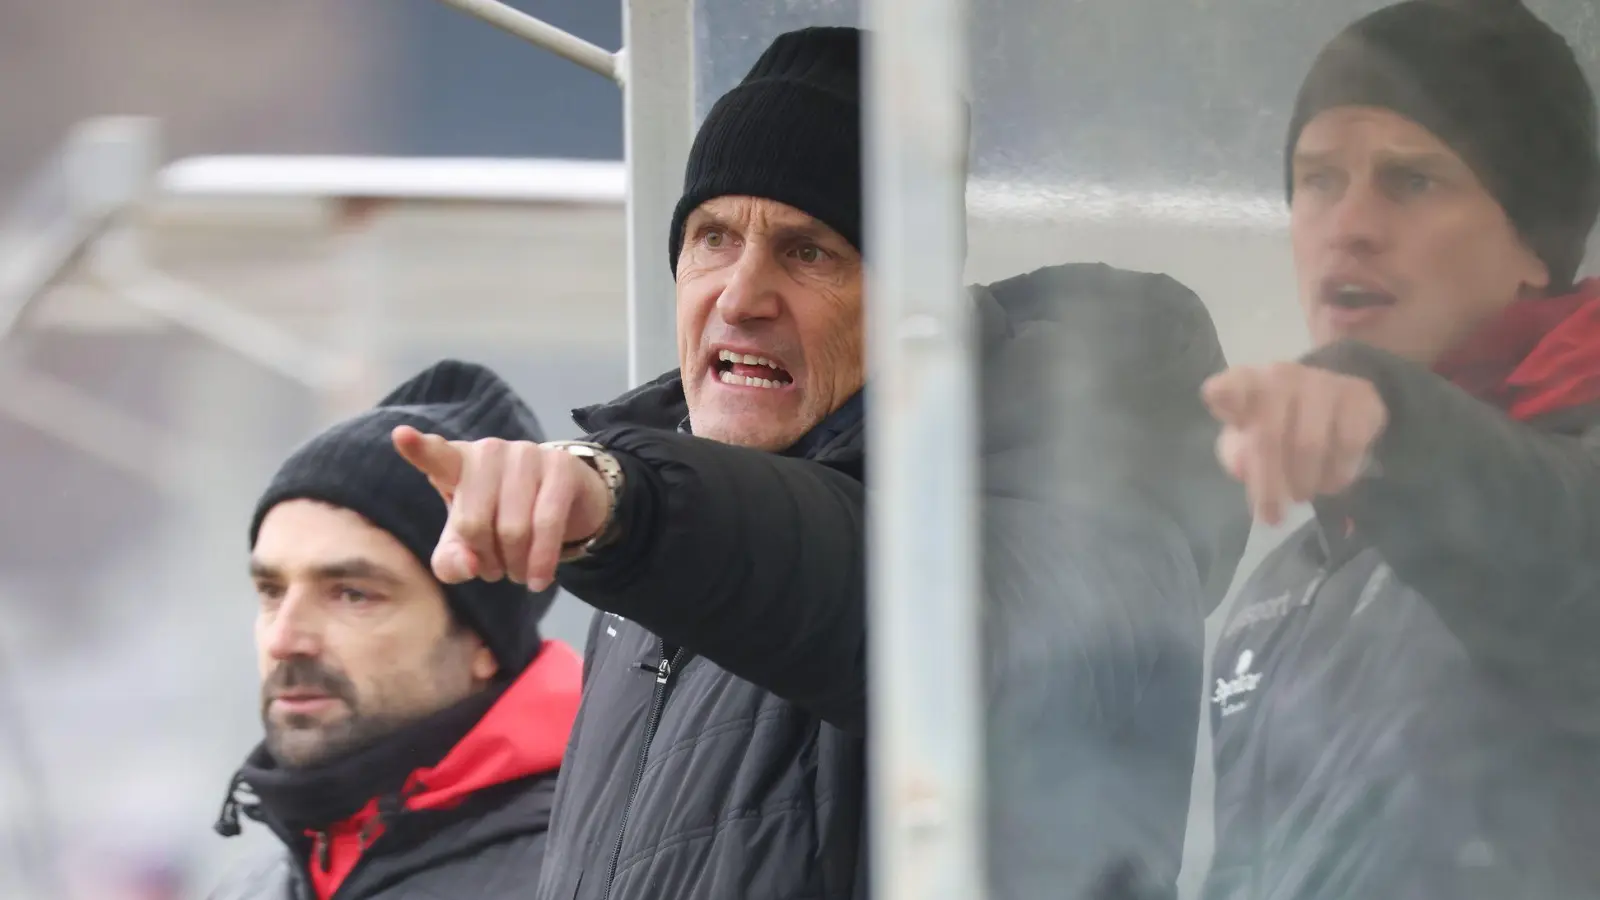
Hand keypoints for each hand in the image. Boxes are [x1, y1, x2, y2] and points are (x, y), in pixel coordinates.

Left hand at [391, 426, 611, 589]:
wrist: (565, 500)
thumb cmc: (503, 518)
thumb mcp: (468, 542)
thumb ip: (452, 559)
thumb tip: (469, 565)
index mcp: (457, 463)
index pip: (435, 456)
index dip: (418, 448)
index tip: (401, 436)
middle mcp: (489, 451)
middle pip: (473, 524)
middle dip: (484, 560)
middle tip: (492, 571)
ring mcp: (526, 454)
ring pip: (513, 529)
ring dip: (514, 566)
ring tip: (516, 573)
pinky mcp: (560, 467)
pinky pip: (547, 524)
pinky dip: (541, 561)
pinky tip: (538, 580)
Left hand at [1201, 362, 1387, 525]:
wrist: (1333, 395)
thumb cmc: (1278, 421)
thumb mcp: (1247, 438)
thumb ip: (1236, 453)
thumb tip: (1242, 471)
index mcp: (1246, 383)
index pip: (1229, 385)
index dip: (1224, 393)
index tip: (1217, 397)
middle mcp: (1282, 376)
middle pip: (1269, 436)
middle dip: (1268, 486)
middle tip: (1272, 517)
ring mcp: (1323, 383)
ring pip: (1310, 445)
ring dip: (1304, 483)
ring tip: (1302, 495)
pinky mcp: (1360, 397)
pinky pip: (1348, 445)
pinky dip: (1337, 475)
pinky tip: (1329, 483)